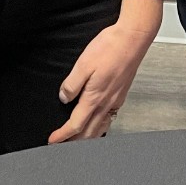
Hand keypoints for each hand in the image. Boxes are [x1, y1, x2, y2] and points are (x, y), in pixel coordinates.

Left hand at [48, 0, 161, 143]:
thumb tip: (64, 98)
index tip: (53, 140)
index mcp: (94, 97)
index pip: (76, 124)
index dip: (63, 135)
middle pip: (89, 132)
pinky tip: (98, 122)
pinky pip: (109, 119)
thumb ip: (72, 84)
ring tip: (78, 140)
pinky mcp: (121, 94)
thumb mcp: (84, 63)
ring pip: (101, 128)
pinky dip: (100, 127)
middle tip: (62, 145)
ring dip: (88, 137)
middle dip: (74, 142)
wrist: (133, 39)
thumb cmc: (110, 47)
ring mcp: (116, 100)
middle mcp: (107, 103)